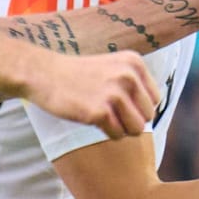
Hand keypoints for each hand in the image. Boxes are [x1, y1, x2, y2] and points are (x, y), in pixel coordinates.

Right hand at [27, 51, 161, 138]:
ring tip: (104, 118)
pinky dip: (107, 133)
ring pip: (136, 128)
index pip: (155, 100)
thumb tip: (152, 115)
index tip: (119, 105)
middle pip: (148, 116)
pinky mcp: (99, 111)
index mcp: (134, 63)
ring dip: (121, 129)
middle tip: (110, 113)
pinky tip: (93, 120)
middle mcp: (128, 76)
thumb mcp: (113, 68)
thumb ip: (134, 84)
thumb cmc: (78, 75)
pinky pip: (117, 135)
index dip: (138, 108)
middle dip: (131, 120)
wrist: (43, 74)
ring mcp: (114, 93)